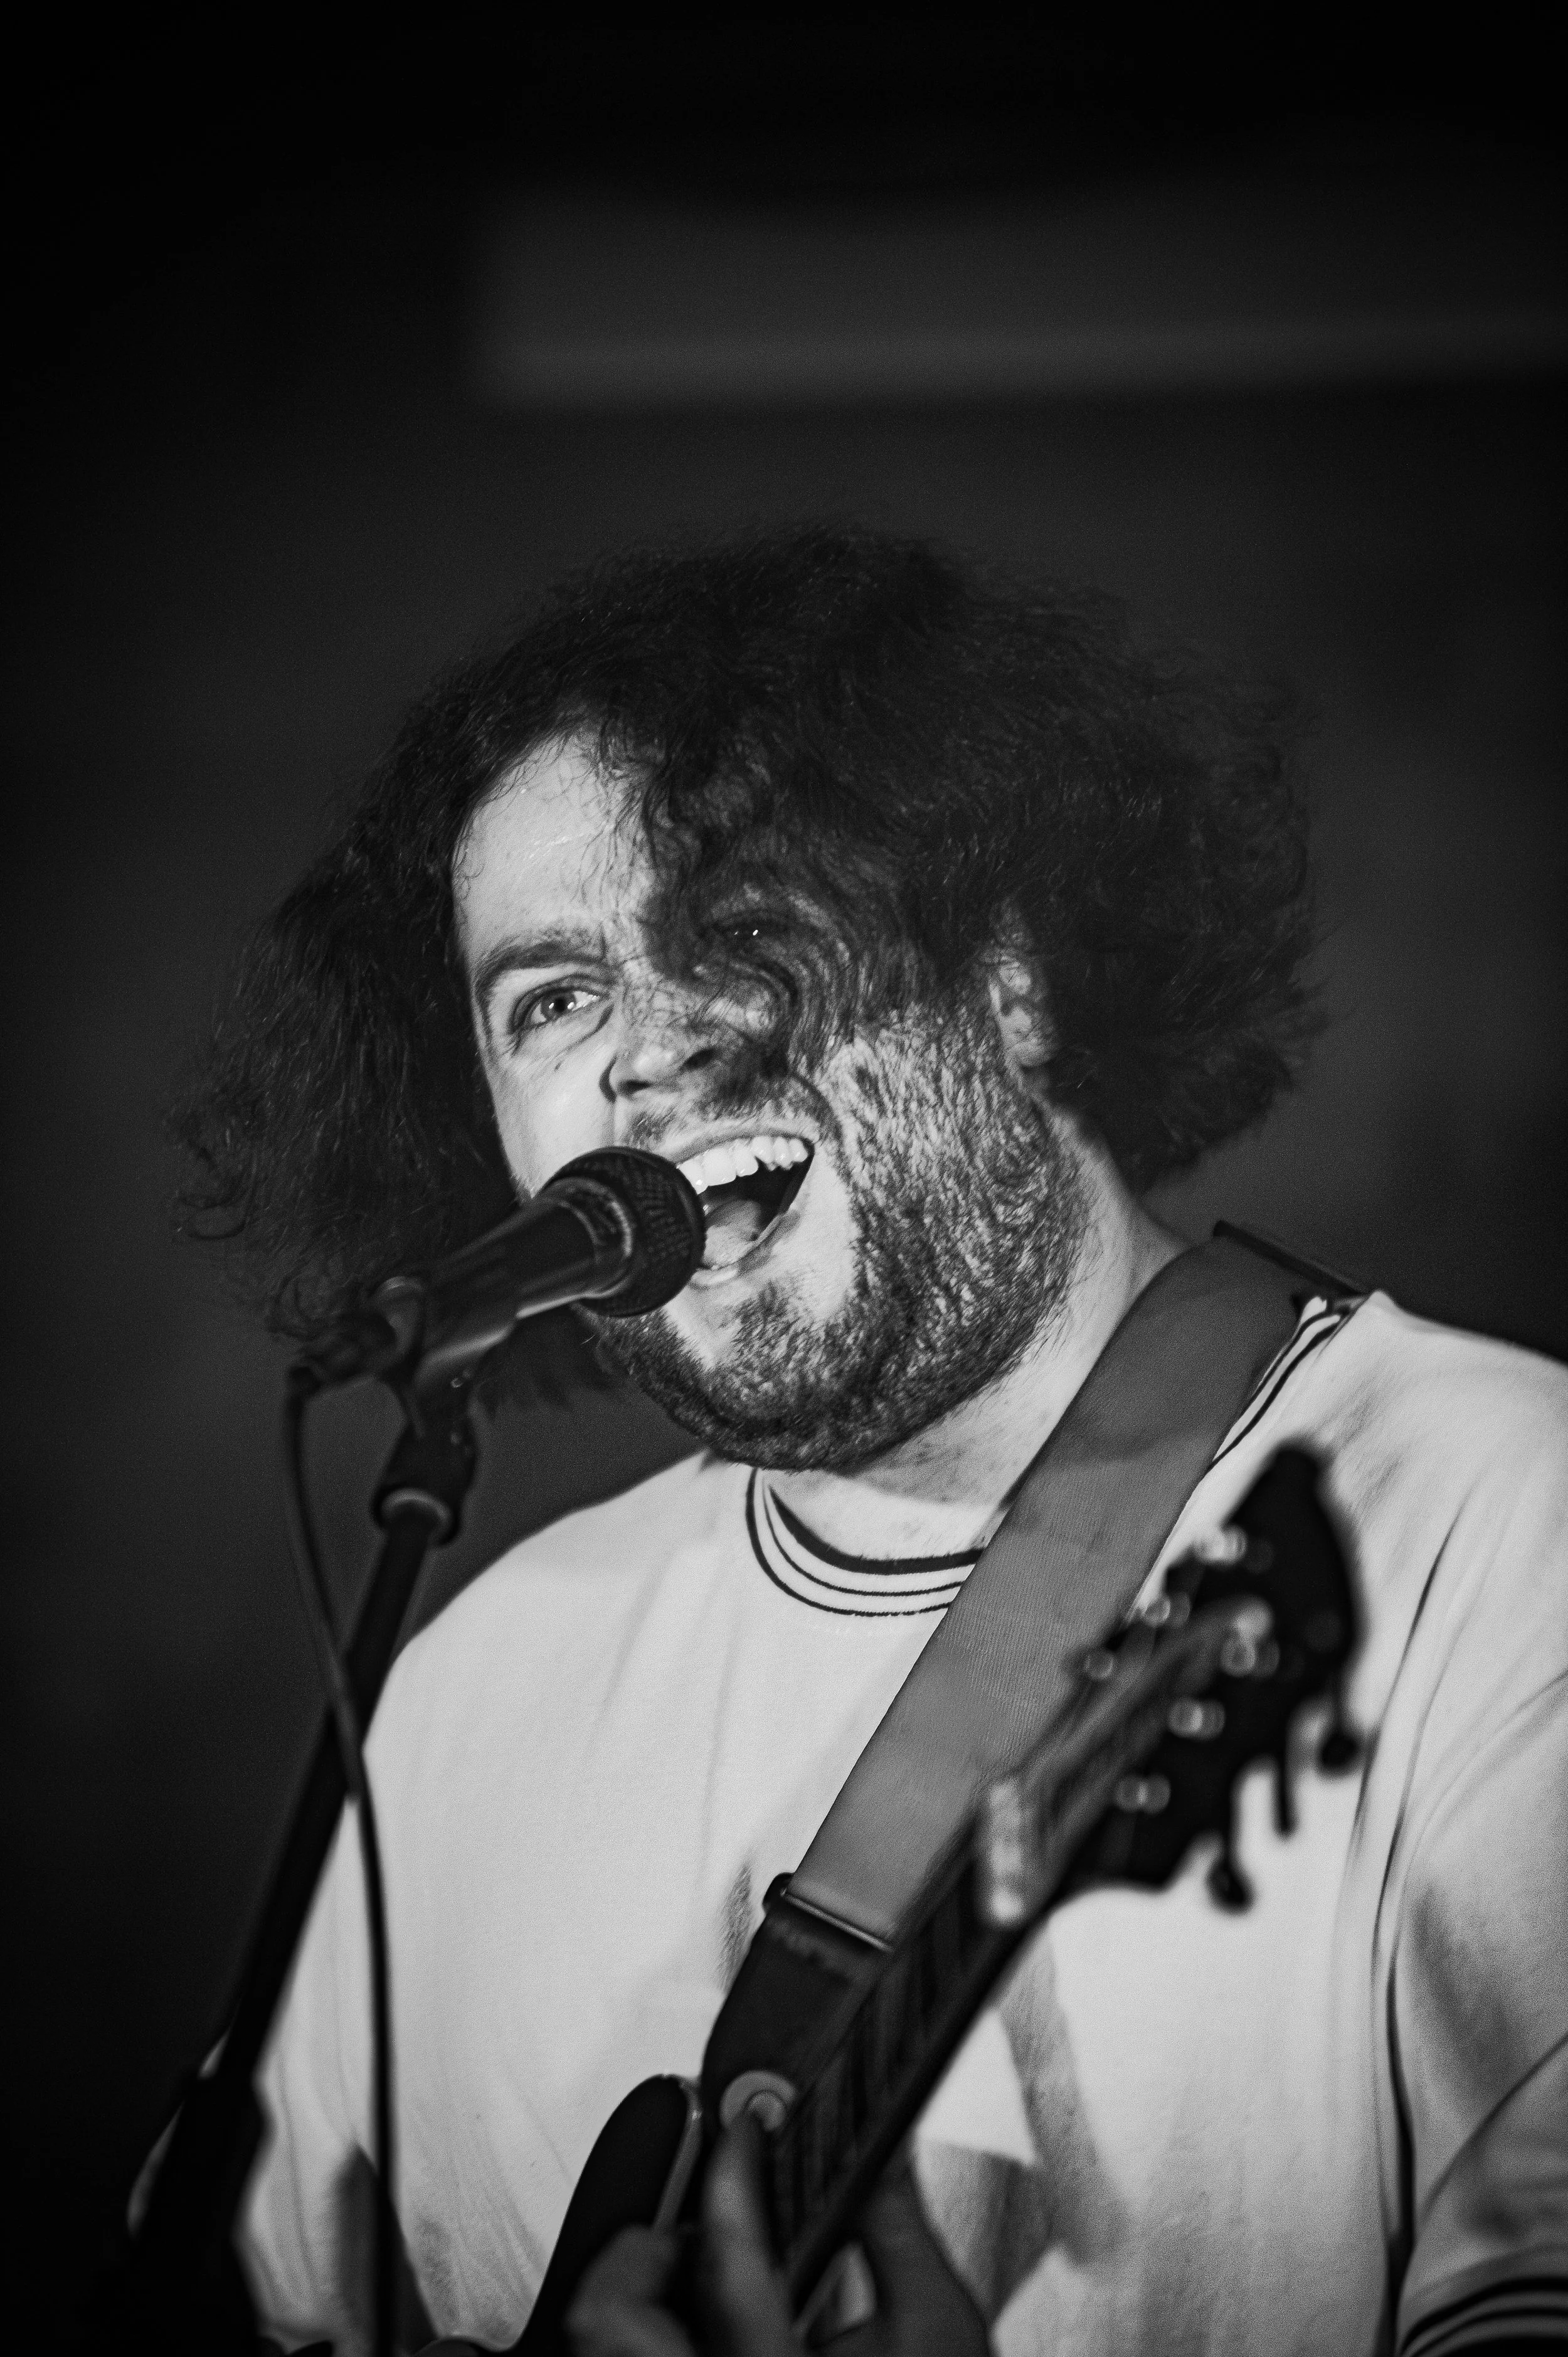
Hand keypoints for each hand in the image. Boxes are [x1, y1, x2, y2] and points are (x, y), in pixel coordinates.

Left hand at [565, 2116, 988, 2355]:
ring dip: (642, 2293)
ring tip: (699, 2274)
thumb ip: (898, 2230)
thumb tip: (873, 2150)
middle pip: (606, 2315)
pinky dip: (650, 2332)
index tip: (744, 2131)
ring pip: (599, 2345)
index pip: (724, 2260)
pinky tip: (701, 2325)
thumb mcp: (936, 2326)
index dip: (730, 2174)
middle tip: (706, 2224)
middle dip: (648, 2247)